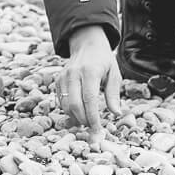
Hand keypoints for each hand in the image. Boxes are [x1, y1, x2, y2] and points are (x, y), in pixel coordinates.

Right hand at [57, 26, 121, 143]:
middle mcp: (73, 73)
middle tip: (93, 129)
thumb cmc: (103, 61)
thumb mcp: (114, 74)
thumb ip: (113, 94)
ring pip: (65, 104)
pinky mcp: (58, 80)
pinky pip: (60, 100)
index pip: (89, 99)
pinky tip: (78, 113)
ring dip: (75, 117)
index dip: (92, 117)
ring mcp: (63, 76)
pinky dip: (68, 110)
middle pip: (74, 104)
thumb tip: (116, 113)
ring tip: (87, 121)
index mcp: (90, 71)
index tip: (98, 130)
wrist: (86, 45)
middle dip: (83, 120)